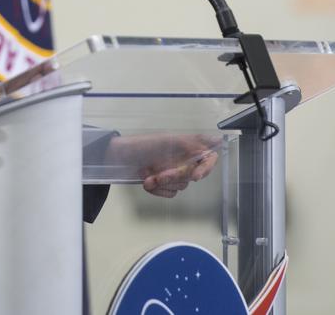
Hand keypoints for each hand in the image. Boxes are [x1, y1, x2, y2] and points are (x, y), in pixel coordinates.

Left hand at [105, 133, 221, 198]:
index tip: (195, 176)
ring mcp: (174, 174)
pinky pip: (170, 193)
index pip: (208, 158)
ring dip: (163, 184)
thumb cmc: (143, 145)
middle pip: (191, 176)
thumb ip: (192, 142)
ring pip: (180, 186)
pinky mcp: (165, 185)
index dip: (206, 168)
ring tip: (147, 176)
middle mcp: (184, 160)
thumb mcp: (168, 140)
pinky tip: (147, 181)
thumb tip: (215, 140)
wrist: (119, 157)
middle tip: (158, 175)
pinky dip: (158, 190)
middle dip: (174, 177)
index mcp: (188, 147)